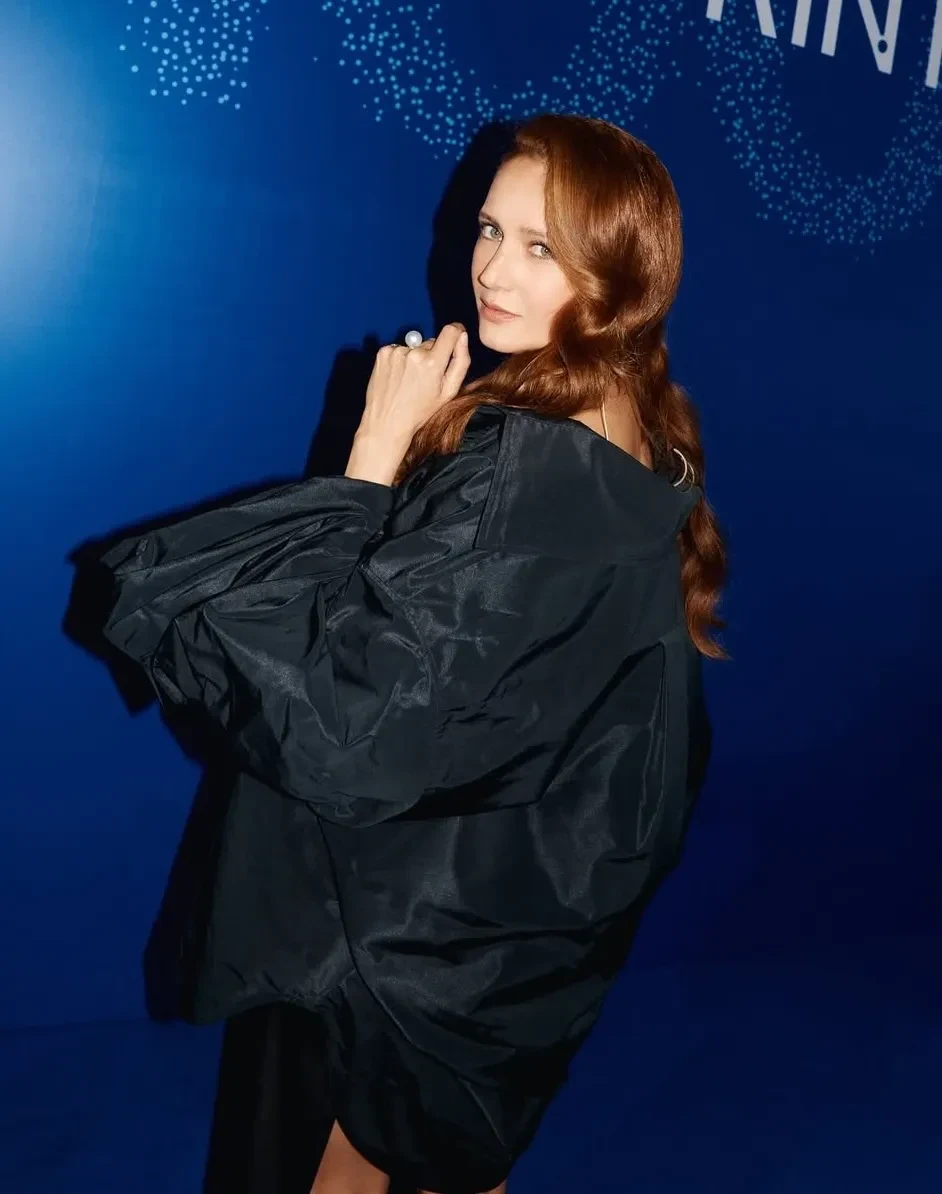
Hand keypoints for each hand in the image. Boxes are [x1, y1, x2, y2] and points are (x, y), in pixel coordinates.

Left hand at [345, 323, 469, 485]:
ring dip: (414, 358)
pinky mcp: (383, 353)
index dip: (456, 332)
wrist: (387, 422)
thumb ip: (461, 362)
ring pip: (414, 346)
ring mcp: (396, 352)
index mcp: (432, 363)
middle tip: (425, 378)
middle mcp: (413, 353)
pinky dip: (400, 359)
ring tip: (409, 380)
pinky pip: (399, 349)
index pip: (451, 331)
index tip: (456, 336)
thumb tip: (463, 336)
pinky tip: (398, 377)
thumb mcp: (448, 392)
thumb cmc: (420, 411)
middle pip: (432, 342)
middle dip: (432, 355)